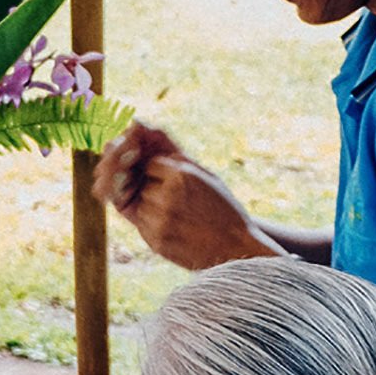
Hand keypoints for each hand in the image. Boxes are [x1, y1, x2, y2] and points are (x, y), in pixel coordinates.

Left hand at [94, 130, 280, 270]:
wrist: (236, 248)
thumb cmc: (221, 207)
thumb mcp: (204, 175)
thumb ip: (173, 154)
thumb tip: (139, 125)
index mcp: (182, 176)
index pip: (152, 164)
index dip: (165, 174)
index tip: (183, 184)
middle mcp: (168, 197)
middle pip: (142, 183)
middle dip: (156, 189)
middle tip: (182, 202)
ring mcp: (159, 221)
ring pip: (138, 203)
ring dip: (152, 206)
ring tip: (181, 216)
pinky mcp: (155, 241)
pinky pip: (141, 224)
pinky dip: (152, 223)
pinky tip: (176, 228)